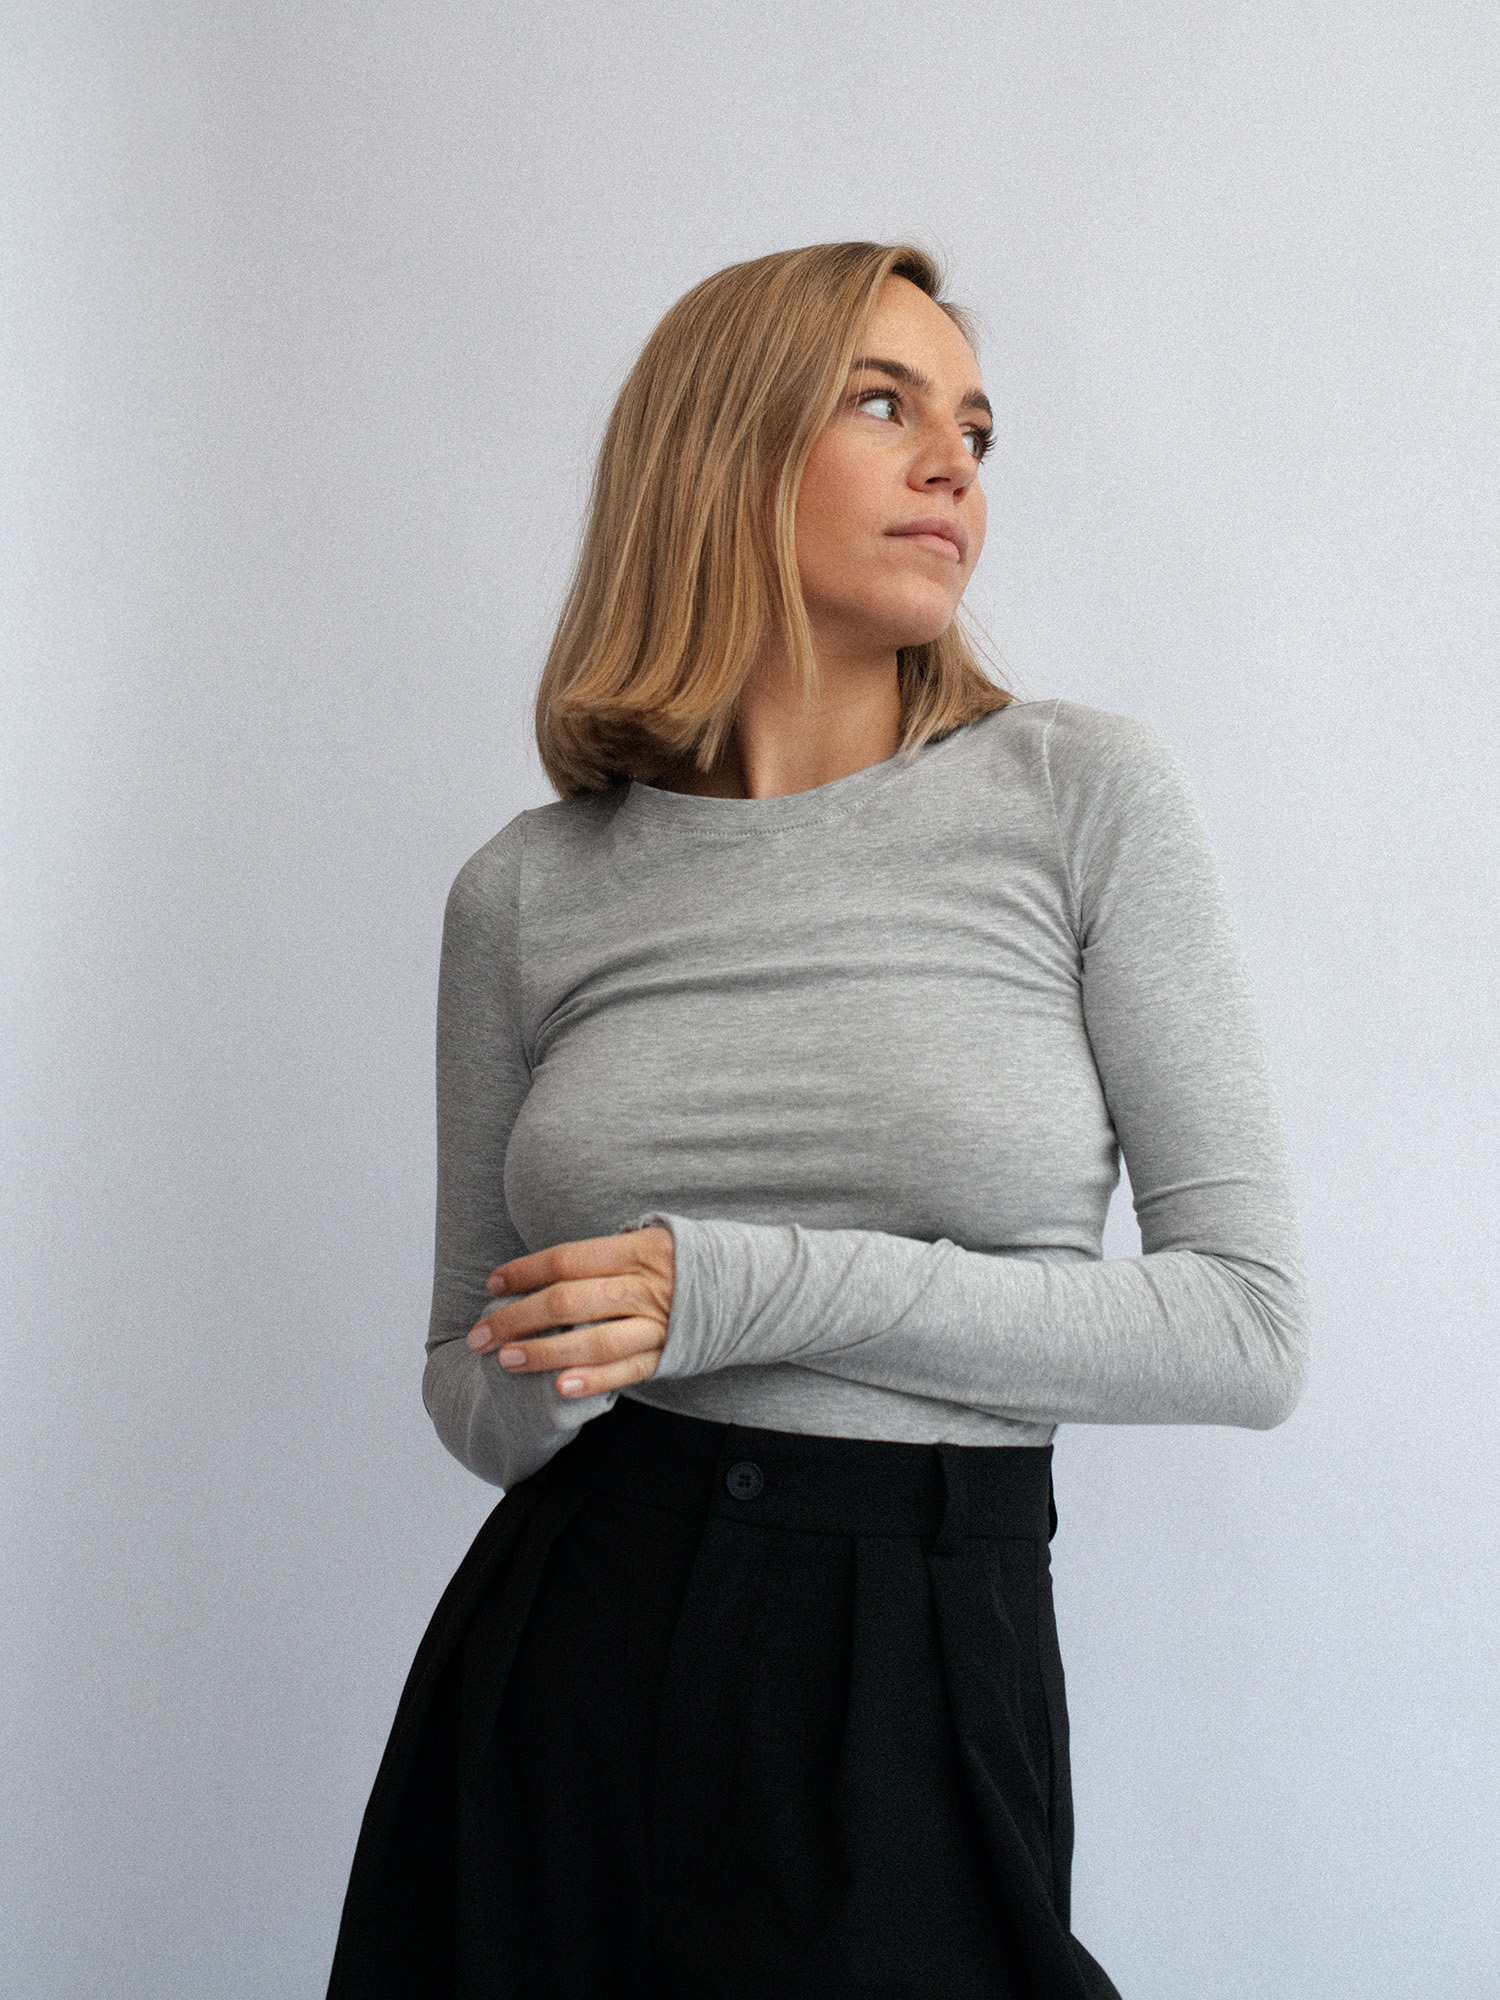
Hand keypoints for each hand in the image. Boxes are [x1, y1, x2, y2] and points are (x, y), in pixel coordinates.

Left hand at [466, 1226, 674, 1398]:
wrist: (750, 1288)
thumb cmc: (685, 1263)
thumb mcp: (651, 1240)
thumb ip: (606, 1254)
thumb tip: (548, 1268)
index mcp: (637, 1250)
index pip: (567, 1259)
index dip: (524, 1271)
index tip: (492, 1283)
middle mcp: (645, 1286)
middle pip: (567, 1301)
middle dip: (516, 1318)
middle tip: (481, 1335)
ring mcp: (658, 1324)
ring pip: (592, 1340)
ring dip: (544, 1352)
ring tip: (507, 1360)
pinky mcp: (668, 1355)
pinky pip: (626, 1371)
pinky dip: (593, 1381)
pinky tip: (560, 1387)